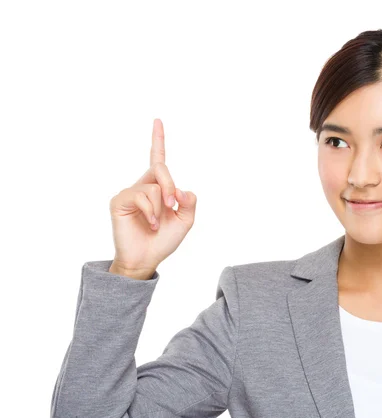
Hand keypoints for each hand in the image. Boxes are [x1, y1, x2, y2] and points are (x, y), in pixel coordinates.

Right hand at [108, 119, 196, 276]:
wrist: (146, 258)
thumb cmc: (164, 239)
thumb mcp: (185, 220)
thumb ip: (189, 202)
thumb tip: (181, 189)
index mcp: (159, 186)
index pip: (158, 158)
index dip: (158, 139)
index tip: (157, 120)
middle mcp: (144, 185)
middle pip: (161, 167)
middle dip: (171, 186)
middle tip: (173, 205)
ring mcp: (130, 192)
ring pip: (154, 186)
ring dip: (161, 207)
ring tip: (156, 223)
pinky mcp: (119, 200)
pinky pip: (142, 196)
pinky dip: (151, 212)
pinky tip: (149, 224)